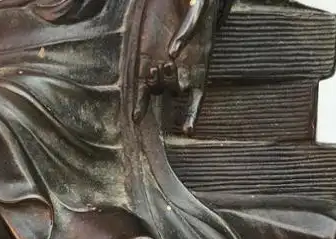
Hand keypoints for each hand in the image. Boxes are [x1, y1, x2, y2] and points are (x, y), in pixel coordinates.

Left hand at [133, 0, 218, 132]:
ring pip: (158, 89)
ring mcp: (161, 66)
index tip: (188, 129)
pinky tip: (136, 116)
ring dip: (156, 85)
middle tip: (168, 64)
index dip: (192, 112)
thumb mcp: (197, 9)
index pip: (197, 94)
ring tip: (155, 67)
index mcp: (199, 61)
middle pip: (175, 90)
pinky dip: (138, 102)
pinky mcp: (144, 60)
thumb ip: (189, 30)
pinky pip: (141, 87)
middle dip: (172, 83)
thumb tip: (174, 53)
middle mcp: (181, 69)